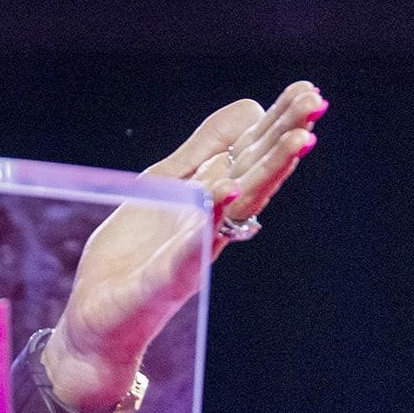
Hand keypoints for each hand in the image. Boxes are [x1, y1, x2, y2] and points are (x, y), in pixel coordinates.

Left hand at [44, 80, 326, 412]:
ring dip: (268, 172)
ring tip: (298, 140)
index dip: (277, 123)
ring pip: (239, 208)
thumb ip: (202, 150)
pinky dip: (208, 218)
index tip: (308, 90)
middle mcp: (213, 225)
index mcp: (212, 200)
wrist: (97, 321)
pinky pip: (190, 247)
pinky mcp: (163, 281)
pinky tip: (222, 189)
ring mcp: (192, 252)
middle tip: (316, 103)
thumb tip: (249, 107)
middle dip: (285, 139)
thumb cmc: (136, 252)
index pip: (252, 156)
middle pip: (256, 175)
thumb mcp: (167, 184)